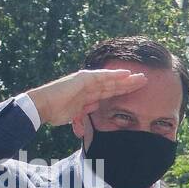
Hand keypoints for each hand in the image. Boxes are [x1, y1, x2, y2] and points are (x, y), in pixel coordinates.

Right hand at [25, 68, 146, 132]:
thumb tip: (94, 106)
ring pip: (111, 80)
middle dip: (129, 83)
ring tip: (141, 77)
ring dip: (126, 79)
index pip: (110, 92)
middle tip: (145, 80)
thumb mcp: (76, 113)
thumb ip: (85, 109)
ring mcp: (86, 81)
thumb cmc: (55, 111)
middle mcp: (89, 86)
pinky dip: (114, 75)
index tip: (137, 90)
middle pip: (113, 84)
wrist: (42, 107)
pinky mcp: (83, 79)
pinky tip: (126, 74)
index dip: (123, 90)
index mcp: (88, 94)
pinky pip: (102, 77)